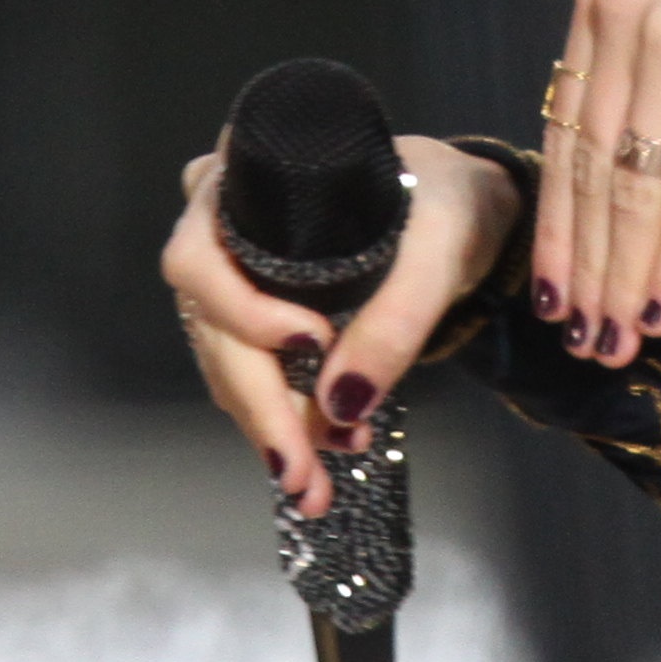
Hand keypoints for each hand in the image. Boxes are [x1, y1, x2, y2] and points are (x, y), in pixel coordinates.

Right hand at [163, 135, 521, 516]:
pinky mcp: (258, 316)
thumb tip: (340, 407)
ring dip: (273, 423)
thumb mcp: (440, 249)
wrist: (460, 212)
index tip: (313, 342)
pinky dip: (288, 415)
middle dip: (259, 405)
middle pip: (211, 326)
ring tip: (320, 479)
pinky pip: (254, 373)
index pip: (199, 259)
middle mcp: (220, 229)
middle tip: (299, 476)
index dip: (242, 311)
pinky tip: (332, 441)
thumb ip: (396, 321)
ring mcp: (233, 277)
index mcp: (244, 182)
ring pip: (229, 361)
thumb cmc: (446, 205)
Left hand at [539, 0, 660, 363]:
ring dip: (623, 275)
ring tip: (615, 339)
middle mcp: (622, 14)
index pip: (563, 131)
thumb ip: (646, 55)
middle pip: (589, 167)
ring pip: (633, 187)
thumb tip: (625, 156)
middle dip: (583, 266)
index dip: (557, 222)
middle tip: (580, 338)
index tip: (551, 290)